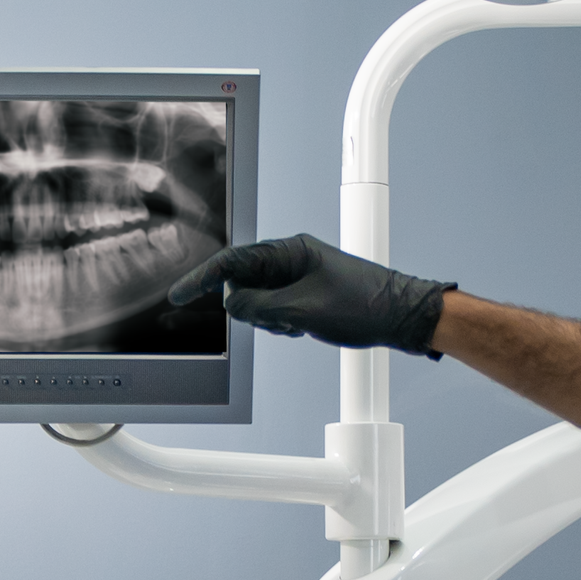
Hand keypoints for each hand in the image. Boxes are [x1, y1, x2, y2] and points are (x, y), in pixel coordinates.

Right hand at [168, 234, 451, 356]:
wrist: (403, 315)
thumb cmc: (363, 306)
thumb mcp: (302, 311)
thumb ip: (258, 307)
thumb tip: (230, 305)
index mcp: (291, 251)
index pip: (233, 261)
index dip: (201, 278)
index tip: (177, 294)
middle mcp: (293, 258)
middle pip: (244, 281)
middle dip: (250, 306)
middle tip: (277, 322)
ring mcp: (300, 276)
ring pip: (260, 298)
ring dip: (268, 318)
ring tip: (297, 326)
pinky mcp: (307, 292)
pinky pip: (276, 307)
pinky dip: (280, 321)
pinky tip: (302, 328)